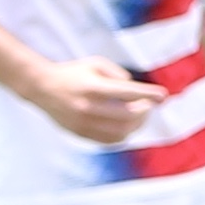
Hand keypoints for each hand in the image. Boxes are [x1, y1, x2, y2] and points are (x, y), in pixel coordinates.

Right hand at [19, 56, 161, 145]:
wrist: (41, 87)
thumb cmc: (74, 73)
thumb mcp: (96, 63)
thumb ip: (119, 75)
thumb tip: (137, 92)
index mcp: (92, 87)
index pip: (127, 93)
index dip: (148, 94)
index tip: (163, 95)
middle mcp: (87, 107)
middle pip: (128, 116)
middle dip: (145, 111)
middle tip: (149, 105)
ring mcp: (82, 123)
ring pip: (120, 132)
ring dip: (137, 125)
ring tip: (140, 116)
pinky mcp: (79, 133)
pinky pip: (109, 140)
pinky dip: (123, 134)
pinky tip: (127, 125)